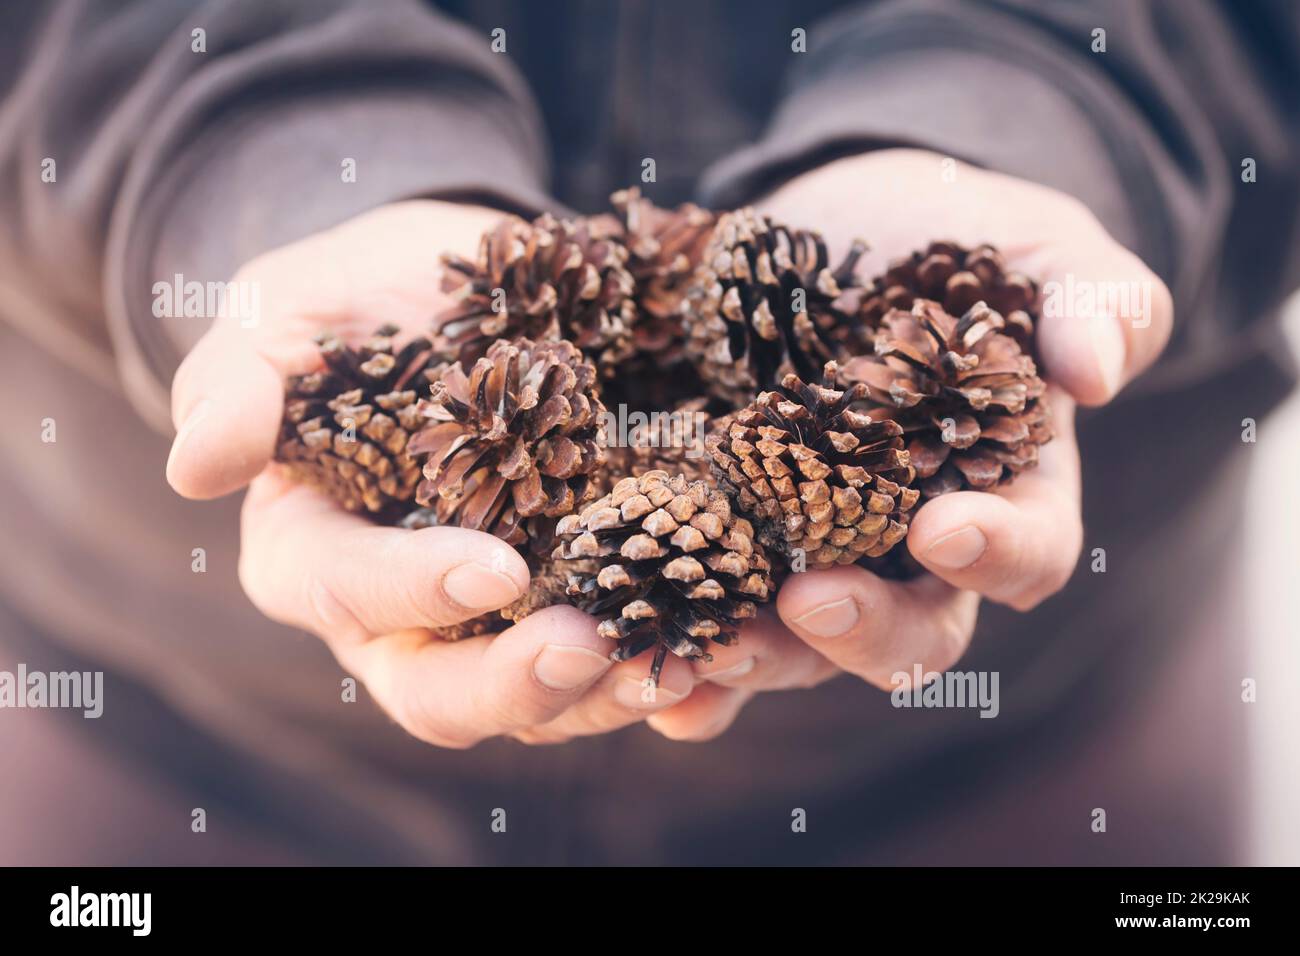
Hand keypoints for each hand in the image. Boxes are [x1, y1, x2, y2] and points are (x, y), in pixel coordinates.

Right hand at [168, 201, 701, 747]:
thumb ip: (238, 379)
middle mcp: (401, 612)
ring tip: (691, 660)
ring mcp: (495, 618)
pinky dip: (667, 666)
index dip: (412, 591)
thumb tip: (198, 468)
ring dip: (611, 693)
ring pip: (539, 698)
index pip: (346, 593)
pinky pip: (616, 660)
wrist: (469, 286)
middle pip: (439, 690)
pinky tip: (725, 652)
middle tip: (593, 647)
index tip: (493, 567)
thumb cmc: (363, 297)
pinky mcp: (576, 597)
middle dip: (513, 685)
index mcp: (316, 551)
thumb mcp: (287, 309)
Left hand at [646, 149, 1172, 741]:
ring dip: (757, 658)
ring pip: (799, 644)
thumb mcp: (1030, 245)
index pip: (1026, 551)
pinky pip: (711, 615)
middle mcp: (908, 548)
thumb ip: (1088, 296)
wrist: (828, 225)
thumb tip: (1096, 368)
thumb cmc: (945, 236)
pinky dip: (684, 656)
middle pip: (908, 631)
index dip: (996, 553)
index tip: (943, 530)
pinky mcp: (729, 537)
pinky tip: (640, 671)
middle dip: (862, 630)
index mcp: (1003, 492)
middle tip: (807, 600)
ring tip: (703, 647)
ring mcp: (813, 551)